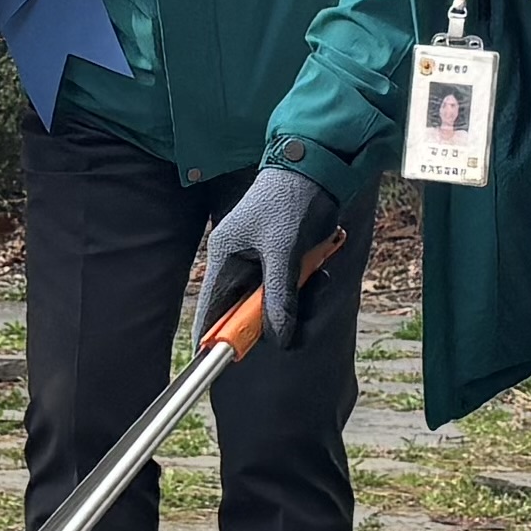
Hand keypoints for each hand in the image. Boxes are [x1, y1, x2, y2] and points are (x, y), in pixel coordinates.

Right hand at [201, 162, 342, 348]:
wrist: (317, 168)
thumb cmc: (290, 200)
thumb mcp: (284, 251)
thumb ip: (280, 297)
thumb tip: (278, 339)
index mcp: (224, 255)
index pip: (210, 307)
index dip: (213, 336)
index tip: (218, 363)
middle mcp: (238, 260)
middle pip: (243, 308)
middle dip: (266, 319)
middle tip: (286, 329)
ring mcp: (261, 259)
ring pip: (271, 299)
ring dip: (293, 298)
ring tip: (313, 274)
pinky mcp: (283, 257)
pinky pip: (290, 285)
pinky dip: (306, 283)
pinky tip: (320, 267)